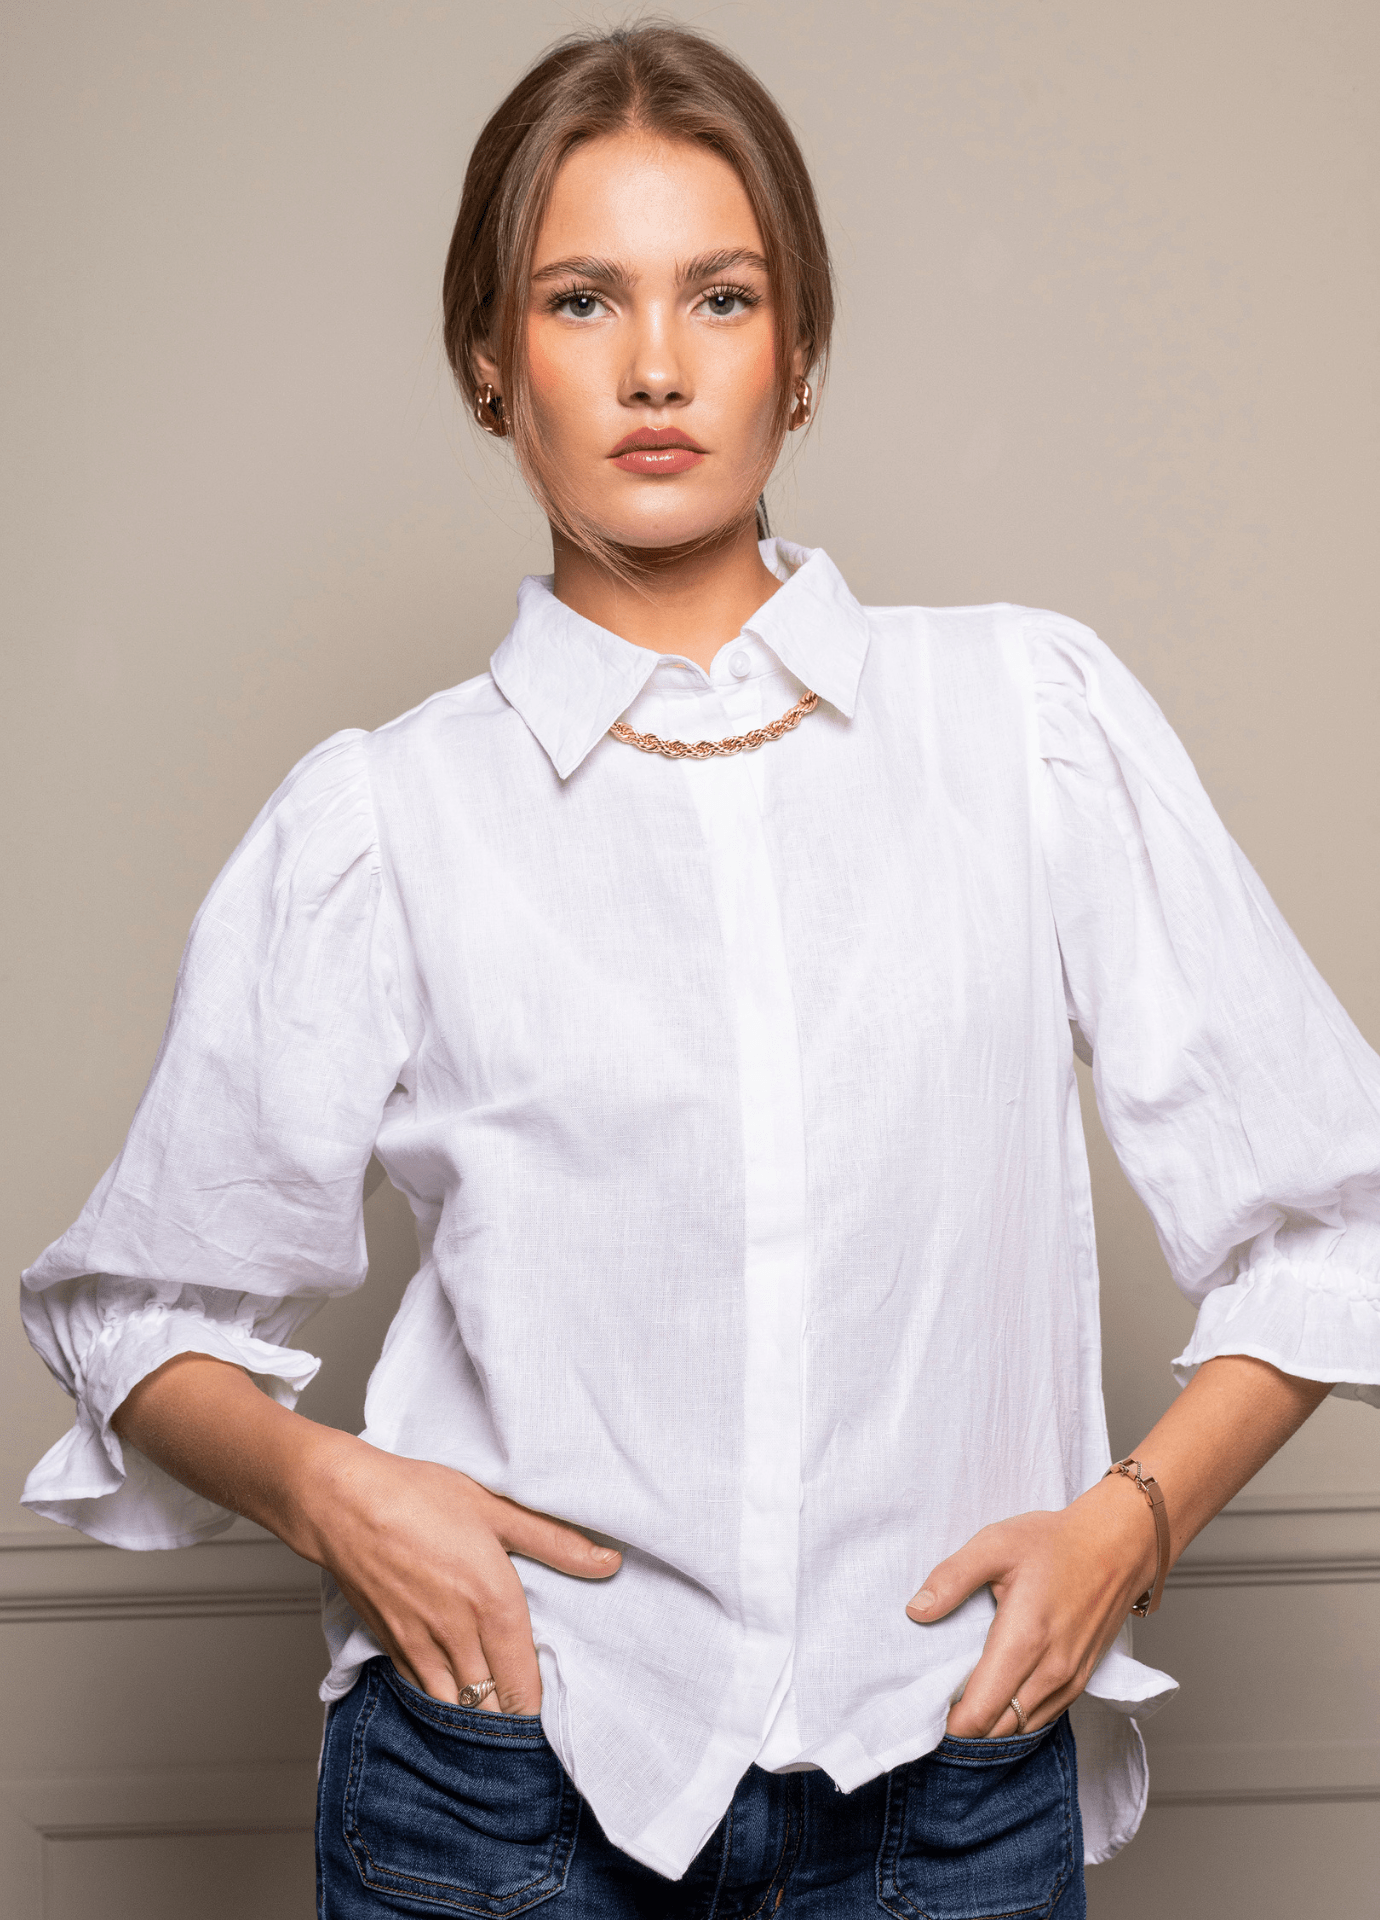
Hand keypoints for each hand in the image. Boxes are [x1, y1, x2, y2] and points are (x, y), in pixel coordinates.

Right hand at [292, 1430, 620, 1714]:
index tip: (553, 1720)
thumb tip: (608, 1562)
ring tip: (494, 1716)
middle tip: (529, 1724)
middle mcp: (459, 1634)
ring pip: (455, 1707)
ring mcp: (420, 1645)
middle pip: (491, 1707)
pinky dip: (441, 1700)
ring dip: (475, 1715)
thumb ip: (554, 1542)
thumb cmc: (418, 1497)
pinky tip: (453, 1693)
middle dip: (511, 1720)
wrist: (343, 1502)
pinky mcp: (391, 1646)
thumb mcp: (496, 1508)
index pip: (524, 1687)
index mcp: (493, 1603)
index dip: (539, 1712)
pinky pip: (422, 1692)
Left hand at [905, 1478, 1157, 1738]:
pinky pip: (1043, 1717)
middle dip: (965, 1728)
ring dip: (991, 1727)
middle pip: (999, 1730)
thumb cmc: (1055, 1544)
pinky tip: (998, 1698)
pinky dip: (1017, 1717)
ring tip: (962, 1704)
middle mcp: (1049, 1672)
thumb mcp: (995, 1545)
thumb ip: (951, 1578)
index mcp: (1023, 1641)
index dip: (948, 1724)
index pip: (980, 1713)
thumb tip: (917, 1610)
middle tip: (937, 1706)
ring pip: (1022, 1728)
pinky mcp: (1081, 1680)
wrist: (1117, 1546)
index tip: (926, 1710)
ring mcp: (1069, 1680)